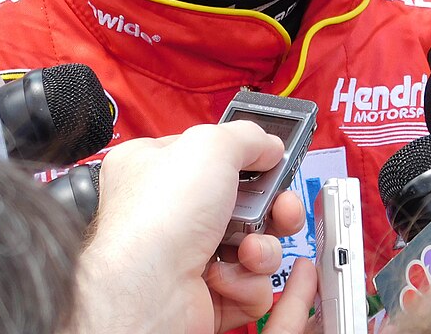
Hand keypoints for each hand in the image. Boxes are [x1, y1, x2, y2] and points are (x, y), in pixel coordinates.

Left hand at [64, 122, 306, 333]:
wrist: (150, 292)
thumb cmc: (158, 218)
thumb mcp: (209, 146)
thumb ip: (247, 136)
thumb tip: (268, 145)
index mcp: (154, 168)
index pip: (208, 155)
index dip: (242, 156)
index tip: (270, 159)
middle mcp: (169, 213)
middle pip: (242, 201)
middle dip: (271, 206)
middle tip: (280, 206)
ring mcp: (187, 256)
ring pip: (253, 244)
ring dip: (263, 247)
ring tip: (248, 249)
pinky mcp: (206, 294)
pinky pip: (249, 283)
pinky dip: (248, 282)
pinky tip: (226, 275)